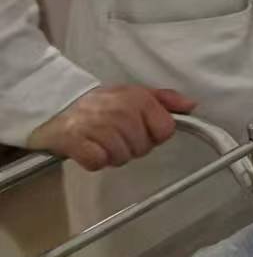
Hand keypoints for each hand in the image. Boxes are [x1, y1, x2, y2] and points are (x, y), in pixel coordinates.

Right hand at [26, 85, 197, 171]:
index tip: (142, 129)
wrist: (56, 102)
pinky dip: (93, 160)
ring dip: (112, 154)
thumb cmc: (101, 101)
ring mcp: (98, 127)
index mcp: (139, 99)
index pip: (165, 130)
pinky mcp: (76, 141)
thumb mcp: (136, 93)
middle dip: (132, 146)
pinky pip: (97, 163)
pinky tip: (88, 148)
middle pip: (143, 148)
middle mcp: (122, 112)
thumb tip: (192, 106)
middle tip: (115, 134)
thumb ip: (166, 100)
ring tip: (100, 140)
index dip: (155, 135)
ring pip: (121, 158)